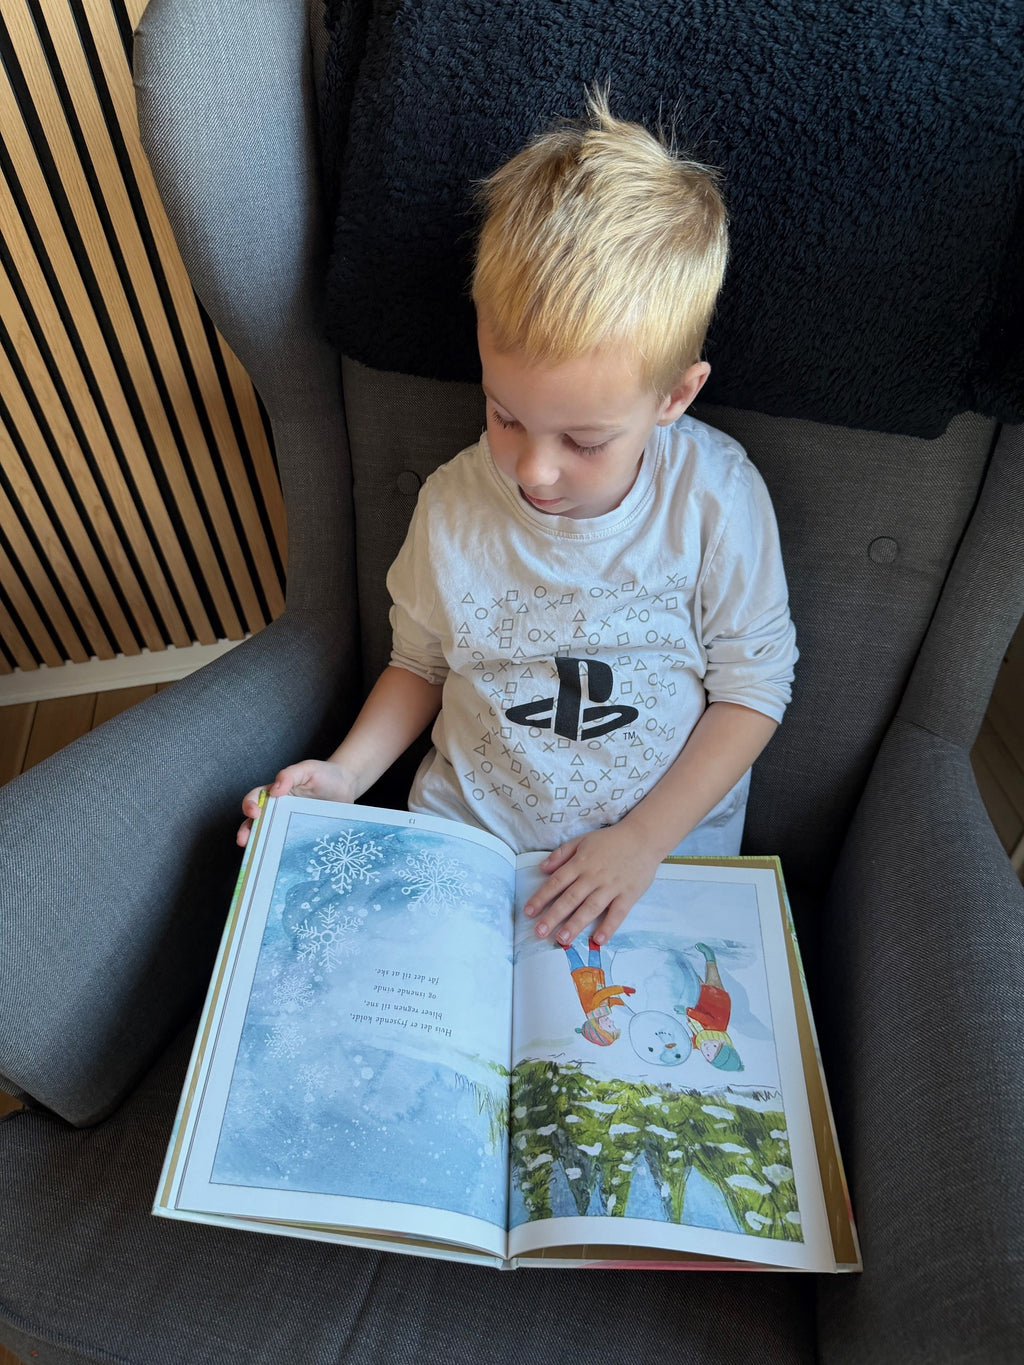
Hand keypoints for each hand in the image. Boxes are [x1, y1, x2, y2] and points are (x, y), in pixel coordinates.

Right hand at [236, 760, 359, 846]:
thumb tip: (274, 790)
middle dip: (246, 831)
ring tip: (256, 854)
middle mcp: (279, 809)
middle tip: (244, 840)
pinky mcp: (302, 835)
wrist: (347, 786)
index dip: (249, 805)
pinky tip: (280, 861)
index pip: (255, 798)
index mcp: (276, 792)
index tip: (254, 813)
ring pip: (270, 836)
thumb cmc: (325, 774)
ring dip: (260, 846)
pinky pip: (289, 845)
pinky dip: (282, 853)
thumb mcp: (307, 769)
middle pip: (256, 822)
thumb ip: (290, 774)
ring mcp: (289, 823)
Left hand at [522, 823, 661, 946]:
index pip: (556, 882)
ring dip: (575, 924)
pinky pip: (617, 913)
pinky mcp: (628, 895)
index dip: (541, 897)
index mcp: (580, 863)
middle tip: (539, 932)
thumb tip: (541, 869)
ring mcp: (611, 886)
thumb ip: (561, 854)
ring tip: (562, 940)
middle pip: (570, 898)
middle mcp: (593, 876)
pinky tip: (598, 940)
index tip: (528, 912)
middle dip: (553, 916)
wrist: (643, 838)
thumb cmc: (610, 840)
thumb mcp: (582, 840)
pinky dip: (608, 927)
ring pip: (590, 908)